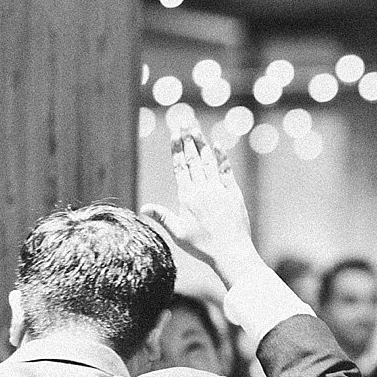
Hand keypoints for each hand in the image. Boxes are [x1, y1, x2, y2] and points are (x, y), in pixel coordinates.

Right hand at [142, 111, 261, 285]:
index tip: (174, 134)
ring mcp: (219, 189)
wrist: (231, 253)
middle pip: (194, 160)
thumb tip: (143, 207)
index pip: (180, 167)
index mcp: (187, 197)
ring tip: (196, 129)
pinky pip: (226, 171)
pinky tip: (218, 145)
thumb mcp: (178, 233)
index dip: (177, 149)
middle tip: (184, 123)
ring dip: (202, 144)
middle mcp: (203, 189)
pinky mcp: (233, 193)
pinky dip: (222, 157)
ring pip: (208, 162)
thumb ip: (162, 216)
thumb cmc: (203, 247)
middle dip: (187, 140)